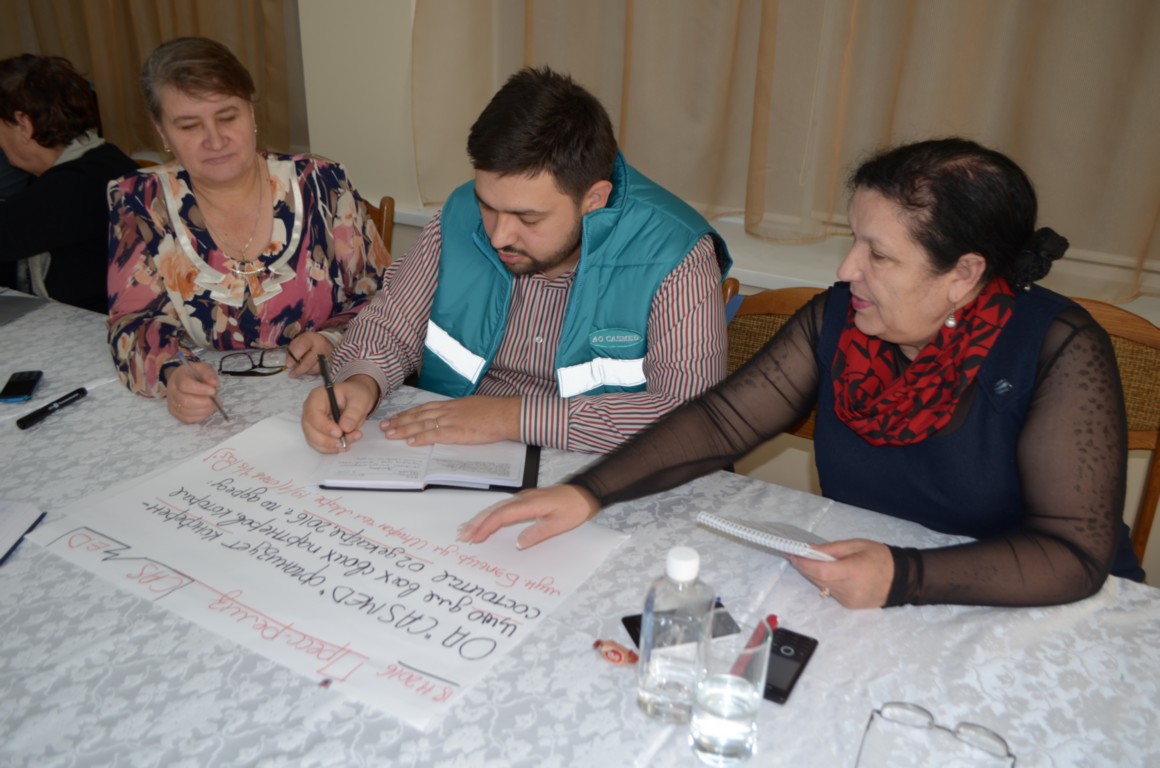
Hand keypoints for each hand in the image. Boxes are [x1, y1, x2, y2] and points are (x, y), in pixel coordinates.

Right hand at [166, 361, 220, 423]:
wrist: (183, 379)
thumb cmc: (195, 374)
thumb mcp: (203, 368)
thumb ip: (209, 374)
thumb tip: (213, 383)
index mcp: (178, 377)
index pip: (185, 385)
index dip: (200, 390)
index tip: (213, 391)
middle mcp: (172, 390)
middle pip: (185, 401)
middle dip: (204, 403)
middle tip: (216, 401)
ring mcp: (172, 402)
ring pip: (186, 412)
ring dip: (204, 411)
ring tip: (213, 406)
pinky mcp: (175, 412)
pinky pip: (187, 419)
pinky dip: (199, 417)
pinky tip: (206, 411)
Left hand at [286, 331, 333, 377]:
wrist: (325, 343)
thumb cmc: (308, 342)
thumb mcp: (298, 340)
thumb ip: (292, 350)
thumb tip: (289, 363)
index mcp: (312, 339)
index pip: (302, 347)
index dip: (294, 356)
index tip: (288, 364)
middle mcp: (322, 347)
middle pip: (309, 361)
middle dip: (298, 369)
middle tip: (291, 374)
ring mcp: (328, 357)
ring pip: (314, 369)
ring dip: (305, 371)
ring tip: (299, 370)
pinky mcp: (330, 365)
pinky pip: (319, 372)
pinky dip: (311, 373)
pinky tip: (307, 370)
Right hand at [301, 374, 378, 451]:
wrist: (357, 398)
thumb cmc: (356, 394)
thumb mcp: (360, 399)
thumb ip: (354, 412)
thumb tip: (345, 427)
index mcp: (317, 397)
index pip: (313, 414)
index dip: (324, 426)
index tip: (339, 433)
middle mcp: (310, 410)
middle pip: (310, 430)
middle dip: (328, 440)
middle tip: (346, 442)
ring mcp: (312, 423)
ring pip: (314, 440)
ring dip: (331, 446)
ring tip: (350, 442)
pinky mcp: (317, 433)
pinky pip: (320, 445)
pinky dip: (331, 448)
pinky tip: (345, 445)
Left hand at [382, 396, 521, 445]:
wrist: (505, 413)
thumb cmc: (492, 411)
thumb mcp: (471, 406)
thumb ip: (458, 412)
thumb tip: (450, 417)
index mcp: (450, 405)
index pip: (423, 409)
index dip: (407, 414)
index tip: (394, 418)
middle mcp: (447, 411)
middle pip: (418, 416)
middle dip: (399, 421)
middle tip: (384, 427)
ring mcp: (451, 421)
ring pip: (422, 424)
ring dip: (404, 430)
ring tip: (390, 434)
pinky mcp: (457, 432)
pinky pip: (436, 435)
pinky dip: (422, 438)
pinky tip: (411, 442)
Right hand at [457, 484, 600, 548]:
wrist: (584, 492)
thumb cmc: (574, 508)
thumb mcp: (559, 524)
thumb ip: (538, 533)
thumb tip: (518, 544)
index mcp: (529, 504)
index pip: (502, 515)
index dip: (487, 526)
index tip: (475, 536)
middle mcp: (523, 499)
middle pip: (495, 510)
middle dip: (478, 522)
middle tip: (463, 535)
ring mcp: (523, 498)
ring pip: (497, 507)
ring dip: (482, 518)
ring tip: (467, 529)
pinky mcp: (526, 500)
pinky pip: (504, 506)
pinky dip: (492, 513)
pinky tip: (486, 520)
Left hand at [788, 539, 893, 608]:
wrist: (903, 579)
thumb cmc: (880, 557)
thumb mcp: (856, 545)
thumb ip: (831, 549)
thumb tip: (808, 550)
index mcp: (854, 571)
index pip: (821, 571)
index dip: (804, 563)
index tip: (792, 553)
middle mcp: (850, 589)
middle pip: (818, 579)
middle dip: (804, 567)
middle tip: (796, 554)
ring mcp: (849, 600)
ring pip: (822, 586)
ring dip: (814, 574)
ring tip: (811, 561)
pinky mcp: (850, 606)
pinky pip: (831, 592)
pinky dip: (826, 582)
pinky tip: (829, 573)